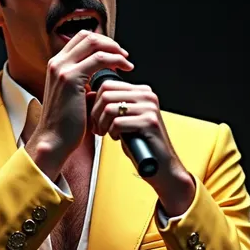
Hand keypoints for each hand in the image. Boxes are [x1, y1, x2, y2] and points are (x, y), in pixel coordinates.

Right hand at [26, 31, 132, 176]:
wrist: (54, 140)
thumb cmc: (66, 124)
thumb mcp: (74, 96)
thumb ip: (84, 82)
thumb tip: (102, 78)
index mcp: (56, 65)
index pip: (80, 39)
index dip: (100, 42)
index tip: (115, 54)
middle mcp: (57, 63)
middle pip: (87, 36)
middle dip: (109, 42)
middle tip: (123, 55)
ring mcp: (62, 69)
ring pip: (93, 43)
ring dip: (114, 49)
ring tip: (126, 61)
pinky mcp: (70, 78)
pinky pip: (98, 58)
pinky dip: (114, 60)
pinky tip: (123, 69)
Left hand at [90, 80, 194, 213]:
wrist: (160, 164)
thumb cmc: (139, 142)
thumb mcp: (123, 118)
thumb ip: (111, 105)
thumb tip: (88, 95)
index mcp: (141, 91)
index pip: (107, 85)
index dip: (95, 103)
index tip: (96, 118)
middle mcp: (147, 95)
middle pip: (106, 94)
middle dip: (96, 114)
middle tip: (98, 128)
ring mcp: (149, 107)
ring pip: (110, 108)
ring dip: (102, 124)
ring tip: (106, 133)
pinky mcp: (149, 121)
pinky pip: (118, 123)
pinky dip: (113, 133)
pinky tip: (118, 138)